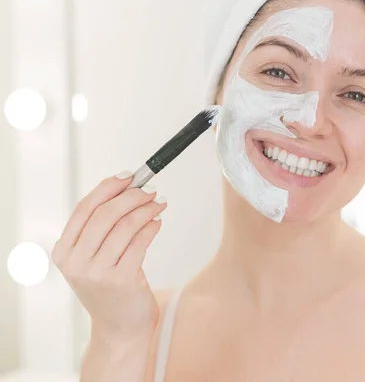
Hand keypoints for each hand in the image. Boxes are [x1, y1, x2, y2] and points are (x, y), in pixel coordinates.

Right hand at [52, 171, 166, 341]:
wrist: (120, 328)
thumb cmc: (110, 287)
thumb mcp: (93, 258)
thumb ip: (101, 228)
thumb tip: (127, 188)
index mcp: (64, 251)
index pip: (84, 209)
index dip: (108, 187)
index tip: (129, 176)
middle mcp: (76, 262)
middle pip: (106, 214)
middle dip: (132, 196)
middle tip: (151, 190)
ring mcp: (98, 272)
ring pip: (125, 225)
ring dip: (146, 209)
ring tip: (159, 204)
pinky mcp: (121, 280)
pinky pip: (140, 241)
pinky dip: (152, 226)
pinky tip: (158, 222)